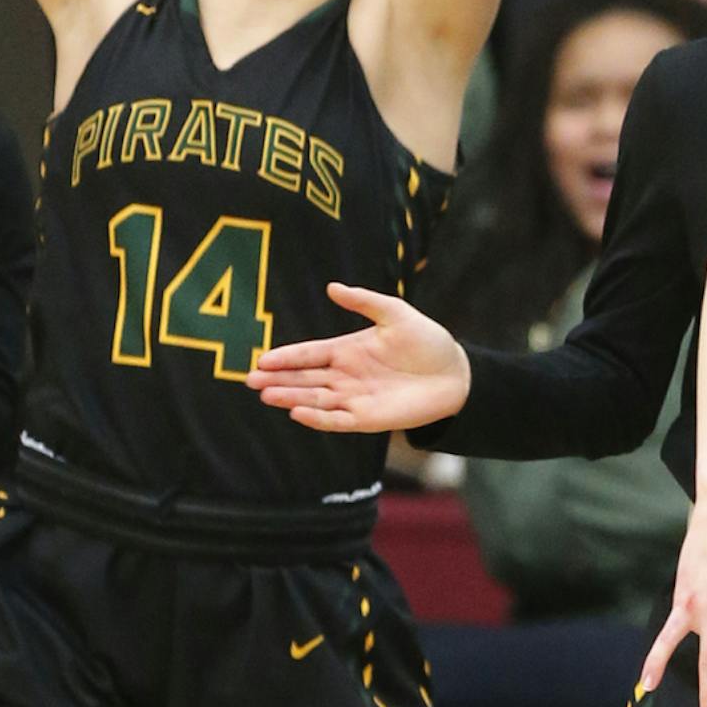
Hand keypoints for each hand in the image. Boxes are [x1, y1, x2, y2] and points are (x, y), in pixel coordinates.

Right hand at [248, 282, 471, 432]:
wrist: (456, 374)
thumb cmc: (427, 342)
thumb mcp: (396, 314)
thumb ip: (364, 302)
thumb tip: (332, 287)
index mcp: (347, 350)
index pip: (309, 354)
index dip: (286, 357)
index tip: (262, 359)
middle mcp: (345, 376)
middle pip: (304, 379)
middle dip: (278, 380)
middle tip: (250, 380)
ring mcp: (354, 398)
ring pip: (315, 399)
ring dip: (291, 398)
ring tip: (266, 395)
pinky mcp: (368, 419)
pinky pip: (337, 419)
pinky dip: (318, 417)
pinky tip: (298, 412)